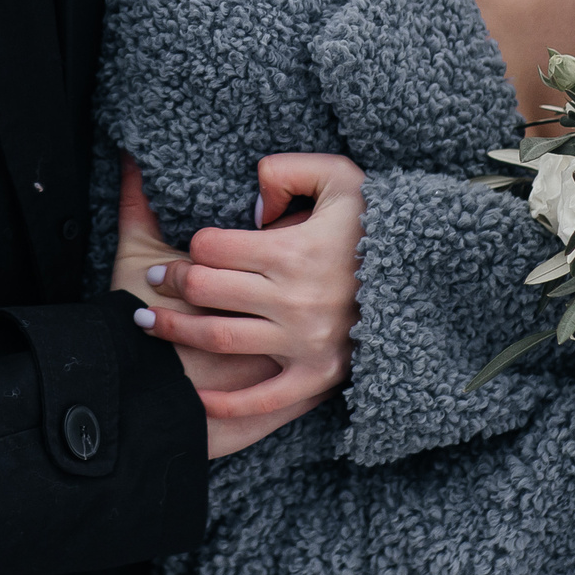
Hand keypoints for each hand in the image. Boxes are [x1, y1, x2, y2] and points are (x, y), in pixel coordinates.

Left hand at [132, 152, 363, 422]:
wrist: (428, 276)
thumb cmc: (377, 223)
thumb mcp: (340, 177)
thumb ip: (287, 171)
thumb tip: (250, 198)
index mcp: (295, 251)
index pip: (214, 247)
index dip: (194, 243)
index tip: (187, 246)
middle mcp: (295, 299)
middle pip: (207, 289)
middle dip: (172, 282)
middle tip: (155, 278)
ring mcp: (305, 342)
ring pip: (218, 336)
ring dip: (174, 330)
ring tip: (146, 321)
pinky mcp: (317, 376)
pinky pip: (263, 398)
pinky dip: (225, 403)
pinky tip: (195, 396)